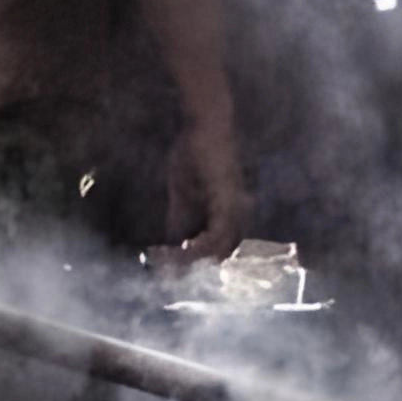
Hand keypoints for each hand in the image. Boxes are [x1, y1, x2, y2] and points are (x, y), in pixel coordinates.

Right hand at [153, 119, 245, 268]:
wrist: (205, 126)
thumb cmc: (195, 153)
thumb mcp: (182, 194)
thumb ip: (180, 220)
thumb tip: (172, 245)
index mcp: (227, 217)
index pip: (214, 251)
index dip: (191, 264)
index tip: (166, 270)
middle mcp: (237, 217)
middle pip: (219, 256)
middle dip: (190, 269)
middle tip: (164, 274)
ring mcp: (235, 210)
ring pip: (220, 251)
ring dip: (192, 261)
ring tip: (168, 266)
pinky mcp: (228, 201)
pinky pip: (218, 234)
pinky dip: (200, 247)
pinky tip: (182, 251)